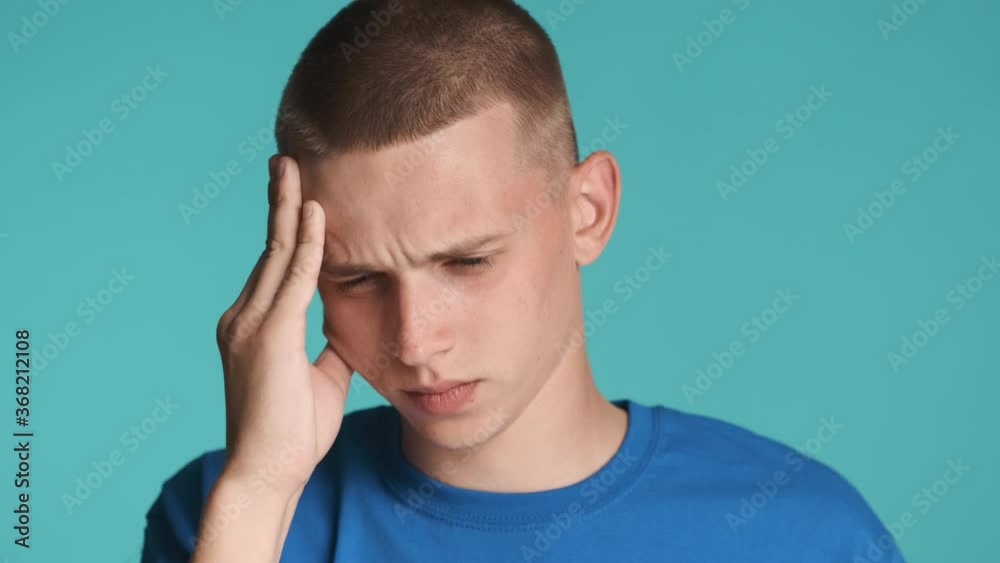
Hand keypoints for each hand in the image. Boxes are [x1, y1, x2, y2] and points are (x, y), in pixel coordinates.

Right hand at [214, 154, 352, 495]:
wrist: (267, 474)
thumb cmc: (293, 433)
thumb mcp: (322, 378)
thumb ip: (330, 346)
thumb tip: (349, 326)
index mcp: (255, 325)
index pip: (277, 265)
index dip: (290, 227)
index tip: (299, 194)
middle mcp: (246, 316)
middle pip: (271, 246)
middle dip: (281, 201)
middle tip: (288, 160)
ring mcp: (252, 323)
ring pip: (278, 251)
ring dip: (289, 206)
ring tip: (295, 167)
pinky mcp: (269, 336)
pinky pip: (295, 278)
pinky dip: (309, 243)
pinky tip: (317, 212)